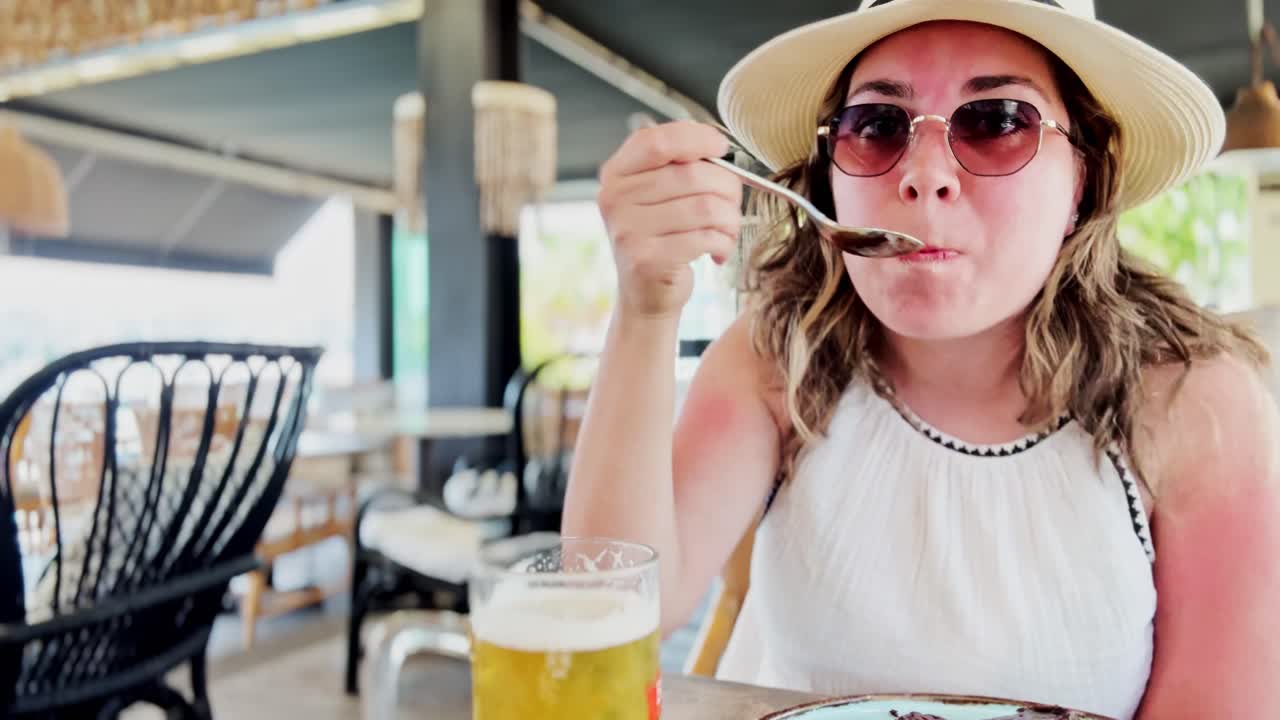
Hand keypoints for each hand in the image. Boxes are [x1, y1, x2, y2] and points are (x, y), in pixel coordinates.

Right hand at [597, 120, 742, 318]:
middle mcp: (615, 199)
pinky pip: (704, 238)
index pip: (657, 141)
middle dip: (727, 187)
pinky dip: (723, 243)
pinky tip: (718, 250)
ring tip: (728, 230)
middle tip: (733, 202)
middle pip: (691, 174)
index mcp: (617, 174)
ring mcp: (627, 230)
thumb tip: (720, 149)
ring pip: (705, 207)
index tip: (721, 147)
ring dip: (730, 219)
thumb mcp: (659, 195)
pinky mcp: (645, 260)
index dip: (696, 138)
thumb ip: (679, 166)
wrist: (645, 294)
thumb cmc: (663, 238)